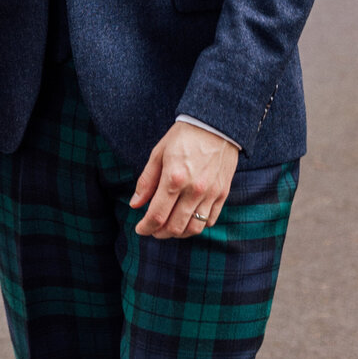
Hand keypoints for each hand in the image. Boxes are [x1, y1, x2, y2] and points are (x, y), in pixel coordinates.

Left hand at [129, 121, 237, 239]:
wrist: (216, 124)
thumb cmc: (183, 136)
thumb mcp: (158, 153)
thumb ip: (146, 181)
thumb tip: (135, 204)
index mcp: (174, 178)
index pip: (157, 215)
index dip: (146, 227)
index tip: (140, 229)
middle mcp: (194, 190)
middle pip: (175, 227)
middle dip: (159, 233)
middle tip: (152, 229)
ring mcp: (210, 193)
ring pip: (194, 228)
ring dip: (178, 233)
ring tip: (169, 228)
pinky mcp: (222, 193)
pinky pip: (211, 220)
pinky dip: (198, 226)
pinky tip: (188, 219)